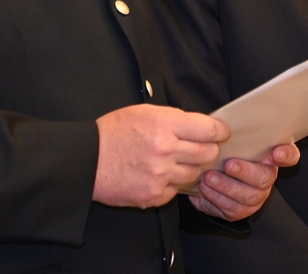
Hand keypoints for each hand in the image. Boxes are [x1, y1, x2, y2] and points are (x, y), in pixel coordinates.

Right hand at [93, 104, 226, 208]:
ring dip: (190, 167)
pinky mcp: (153, 195)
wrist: (85, 161)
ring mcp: (160, 175)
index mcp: (164, 124)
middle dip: (208, 149)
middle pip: (208, 153)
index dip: (220, 131)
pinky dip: (172, 184)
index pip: (209, 129)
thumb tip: (202, 126)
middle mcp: (165, 149)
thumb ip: (174, 118)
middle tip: (201, 147)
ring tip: (175, 161)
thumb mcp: (144, 112)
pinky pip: (176, 190)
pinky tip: (159, 175)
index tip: (221, 133)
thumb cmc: (114, 132)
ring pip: (195, 173)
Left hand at [189, 142, 300, 221]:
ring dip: (226, 186)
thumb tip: (223, 122)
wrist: (208, 175)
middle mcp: (266, 178)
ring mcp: (255, 197)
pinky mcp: (240, 211)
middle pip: (264, 178)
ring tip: (209, 176)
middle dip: (245, 172)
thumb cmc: (224, 152)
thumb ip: (237, 132)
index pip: (290, 155)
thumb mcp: (231, 139)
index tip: (276, 151)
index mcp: (270, 157)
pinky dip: (216, 197)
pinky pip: (231, 207)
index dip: (287, 154)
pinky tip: (205, 188)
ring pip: (246, 196)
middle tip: (228, 165)